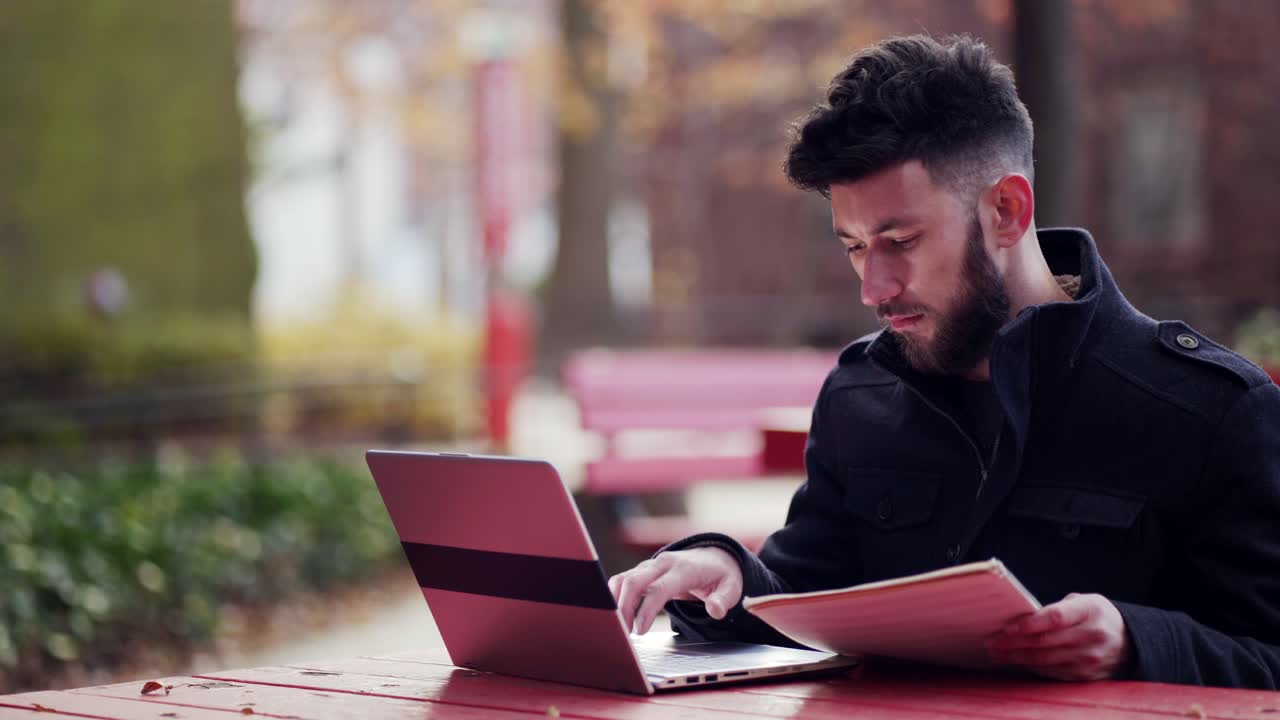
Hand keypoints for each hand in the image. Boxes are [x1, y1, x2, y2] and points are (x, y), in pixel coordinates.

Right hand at [607, 547, 743, 634]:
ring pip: (623, 579)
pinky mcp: (643, 571)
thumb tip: (715, 611)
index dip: (646, 610)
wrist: (714, 557)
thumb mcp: (731, 587)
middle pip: (634, 581)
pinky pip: (622, 580)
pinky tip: (617, 615)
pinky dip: (615, 596)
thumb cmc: (721, 575)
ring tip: (618, 628)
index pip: (658, 589)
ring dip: (616, 603)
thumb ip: (723, 600)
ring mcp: (650, 566)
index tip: (640, 631)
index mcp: (683, 569)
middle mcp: (663, 564)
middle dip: (623, 608)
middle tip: (623, 634)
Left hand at [986, 593, 1131, 680]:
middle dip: (1013, 643)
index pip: (1055, 618)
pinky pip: (1052, 673)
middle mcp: (1091, 636)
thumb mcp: (1083, 602)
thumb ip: (1056, 609)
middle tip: (991, 642)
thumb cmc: (1096, 616)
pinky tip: (1017, 662)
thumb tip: (1023, 619)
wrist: (1129, 642)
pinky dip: (1031, 667)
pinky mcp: (1086, 675)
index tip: (1007, 627)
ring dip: (1017, 657)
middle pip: (1045, 642)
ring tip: (997, 653)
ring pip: (1045, 660)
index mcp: (1090, 611)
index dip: (1029, 624)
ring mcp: (1089, 659)